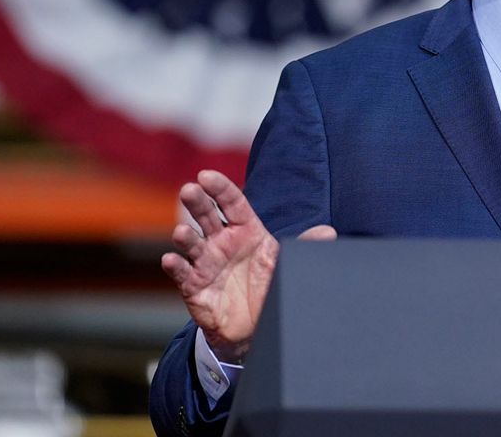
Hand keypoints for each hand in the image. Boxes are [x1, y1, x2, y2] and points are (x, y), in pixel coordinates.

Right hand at [160, 170, 335, 362]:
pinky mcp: (194, 286)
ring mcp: (206, 263)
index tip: (207, 175)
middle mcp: (222, 242)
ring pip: (192, 244)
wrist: (255, 325)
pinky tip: (171, 259)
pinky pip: (182, 274)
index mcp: (246, 230)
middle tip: (188, 189)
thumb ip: (305, 246)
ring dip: (185, 236)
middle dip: (196, 202)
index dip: (220, 189)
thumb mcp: (287, 262)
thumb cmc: (268, 284)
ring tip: (183, 231)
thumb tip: (329, 232)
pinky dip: (175, 266)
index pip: (232, 203)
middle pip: (206, 217)